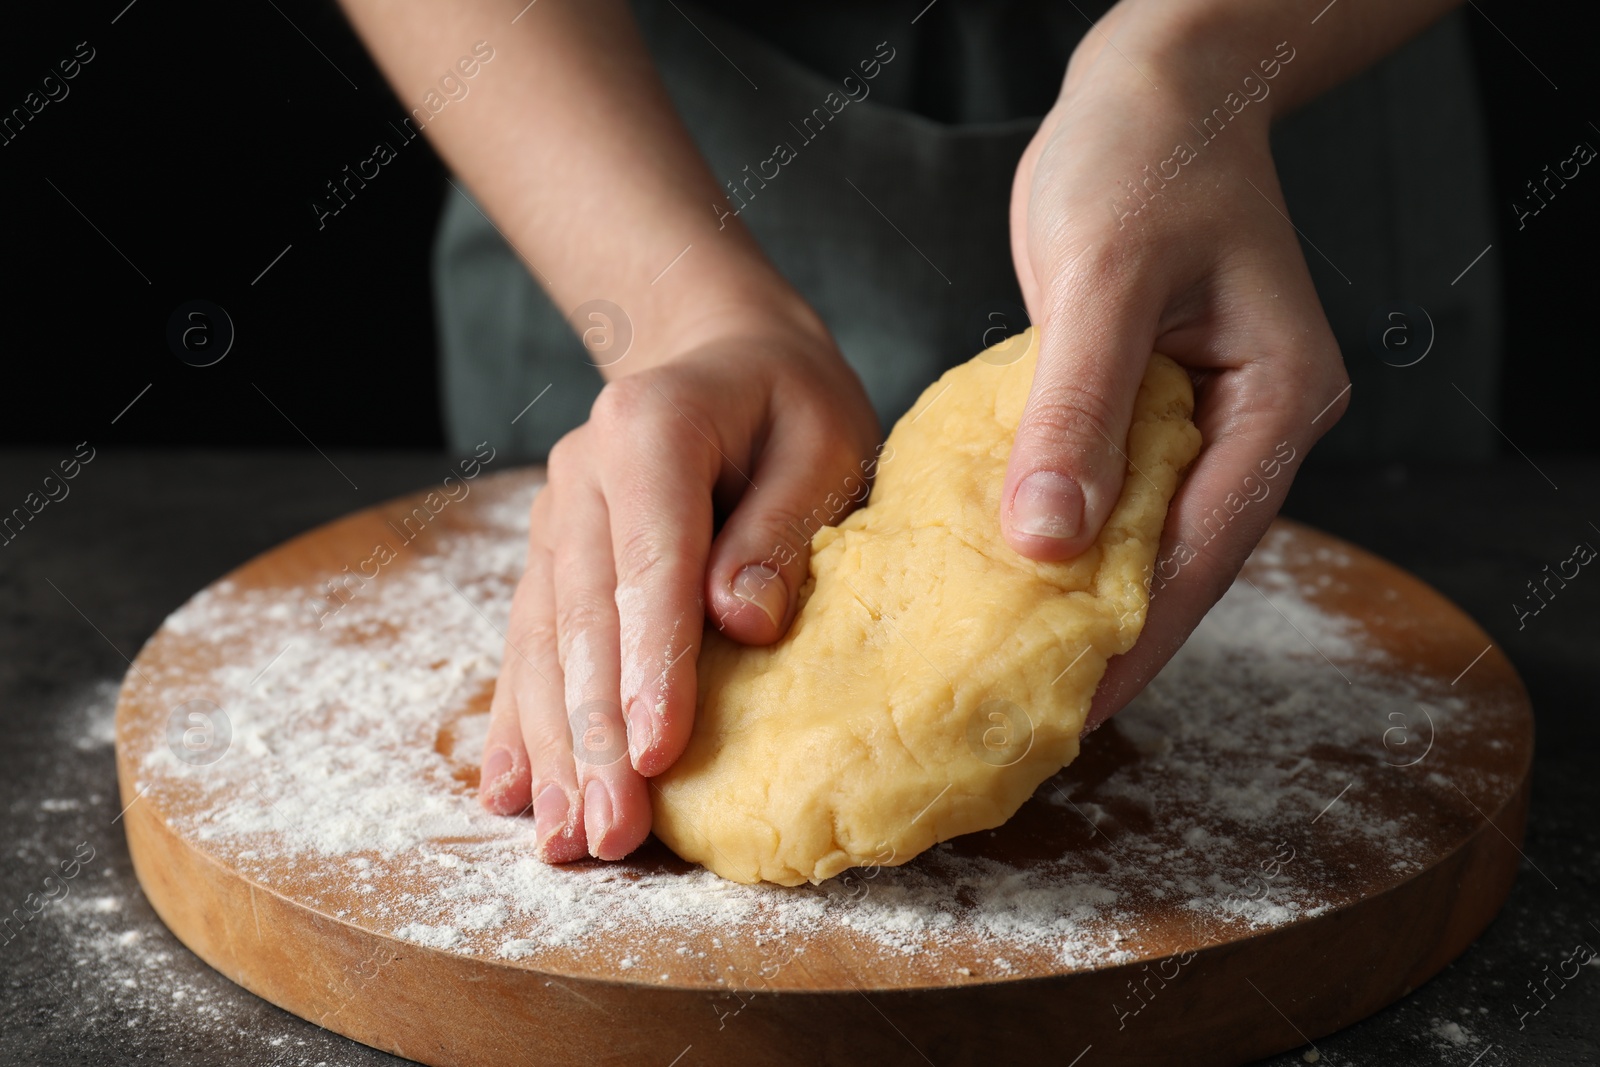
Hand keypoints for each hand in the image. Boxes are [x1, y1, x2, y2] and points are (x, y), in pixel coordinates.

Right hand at [477, 311, 879, 859]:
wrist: (726, 357)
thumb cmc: (790, 405)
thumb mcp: (822, 441)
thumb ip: (780, 526)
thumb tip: (745, 624)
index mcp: (650, 428)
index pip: (649, 560)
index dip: (651, 662)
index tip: (655, 752)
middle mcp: (581, 472)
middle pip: (583, 616)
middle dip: (594, 733)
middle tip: (609, 831)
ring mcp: (556, 515)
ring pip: (545, 642)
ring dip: (553, 746)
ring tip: (563, 838)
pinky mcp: (550, 555)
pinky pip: (528, 643)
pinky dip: (520, 719)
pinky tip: (510, 790)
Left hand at [1003, 5, 1349, 727]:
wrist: (1151, 90)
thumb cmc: (1140, 161)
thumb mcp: (1101, 282)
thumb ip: (1077, 412)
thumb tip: (1049, 544)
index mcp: (1278, 399)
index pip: (1206, 548)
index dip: (1139, 635)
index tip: (1075, 708)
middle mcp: (1257, 421)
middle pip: (1185, 557)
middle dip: (1115, 637)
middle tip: (1034, 716)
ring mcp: (1211, 415)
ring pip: (1149, 531)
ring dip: (1087, 595)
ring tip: (1019, 671)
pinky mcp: (1158, 401)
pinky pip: (1118, 487)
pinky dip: (1069, 531)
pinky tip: (1014, 578)